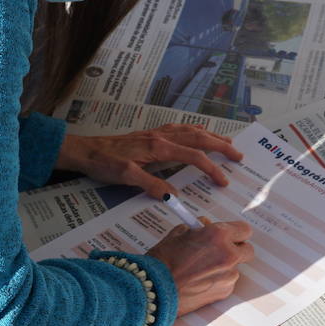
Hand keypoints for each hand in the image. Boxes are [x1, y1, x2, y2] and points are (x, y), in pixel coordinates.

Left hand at [56, 124, 242, 198]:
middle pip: (199, 138)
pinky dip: (194, 131)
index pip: (194, 156)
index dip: (212, 169)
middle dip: (221, 146)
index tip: (224, 181)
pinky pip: (179, 129)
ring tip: (227, 143)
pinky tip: (197, 133)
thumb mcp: (126, 177)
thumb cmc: (104, 163)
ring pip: (191, 131)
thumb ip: (151, 185)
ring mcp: (156, 133)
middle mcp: (161, 136)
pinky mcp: (150, 134)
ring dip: (211, 136)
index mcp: (159, 147)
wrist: (85, 150)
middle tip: (239, 155)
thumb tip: (174, 196)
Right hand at [147, 219, 254, 314]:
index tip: (229, 234)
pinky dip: (218, 280)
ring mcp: (229, 275)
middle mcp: (229, 255)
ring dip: (225, 266)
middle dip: (235, 248)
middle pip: (247, 250)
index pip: (244, 229)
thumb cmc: (163, 260)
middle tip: (219, 250)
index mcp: (218, 235)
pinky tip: (200, 281)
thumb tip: (206, 226)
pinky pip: (227, 282)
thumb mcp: (179, 232)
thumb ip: (198, 228)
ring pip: (235, 267)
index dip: (235, 232)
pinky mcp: (224, 291)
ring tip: (201, 269)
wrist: (155, 289)